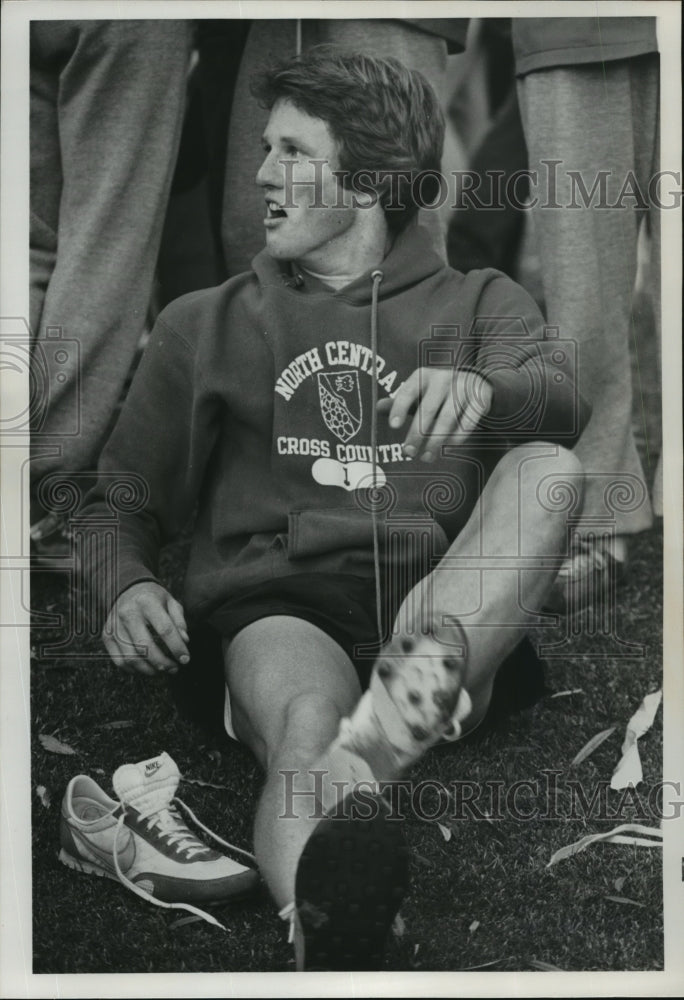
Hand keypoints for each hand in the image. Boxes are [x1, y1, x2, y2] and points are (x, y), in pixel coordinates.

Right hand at [103, 581, 189, 676]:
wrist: (127, 589)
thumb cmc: (153, 598)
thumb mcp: (170, 601)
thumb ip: (179, 620)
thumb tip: (184, 640)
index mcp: (147, 602)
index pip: (164, 629)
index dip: (177, 647)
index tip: (185, 659)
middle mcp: (128, 613)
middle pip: (145, 647)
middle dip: (162, 663)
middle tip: (174, 668)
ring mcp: (114, 626)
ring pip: (131, 658)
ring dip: (149, 670)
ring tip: (162, 670)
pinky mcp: (106, 636)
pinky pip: (119, 661)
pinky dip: (134, 670)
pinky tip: (146, 668)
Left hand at [378, 367, 492, 460]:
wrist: (476, 382)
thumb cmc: (439, 392)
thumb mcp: (420, 392)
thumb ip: (400, 402)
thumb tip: (377, 408)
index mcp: (424, 376)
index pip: (408, 392)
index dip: (400, 408)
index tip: (394, 427)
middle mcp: (443, 378)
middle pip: (428, 409)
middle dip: (417, 433)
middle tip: (409, 452)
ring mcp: (463, 387)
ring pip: (448, 417)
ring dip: (436, 440)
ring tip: (427, 457)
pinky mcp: (480, 398)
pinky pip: (468, 421)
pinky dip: (458, 436)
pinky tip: (448, 446)